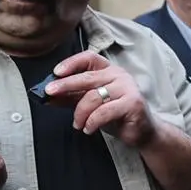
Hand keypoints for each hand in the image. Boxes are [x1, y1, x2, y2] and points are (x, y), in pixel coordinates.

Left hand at [43, 51, 159, 146]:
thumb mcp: (90, 104)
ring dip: (80, 113)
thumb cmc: (116, 115)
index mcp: (109, 71)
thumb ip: (71, 98)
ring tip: (78, 124)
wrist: (142, 131)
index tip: (56, 72)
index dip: (71, 63)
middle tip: (49, 93)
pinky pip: (103, 112)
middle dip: (65, 84)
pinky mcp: (133, 104)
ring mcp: (128, 89)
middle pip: (88, 76)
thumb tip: (48, 97)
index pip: (89, 58)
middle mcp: (119, 76)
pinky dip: (91, 122)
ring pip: (93, 97)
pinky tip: (89, 129)